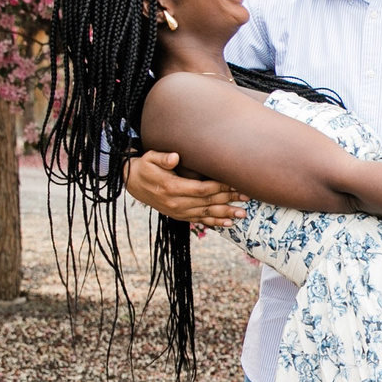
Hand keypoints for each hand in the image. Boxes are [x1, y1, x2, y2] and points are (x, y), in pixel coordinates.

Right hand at [126, 150, 244, 226]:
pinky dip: (214, 222)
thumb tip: (175, 157)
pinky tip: (228, 224)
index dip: (220, 187)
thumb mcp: (149, 158)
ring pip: (206, 213)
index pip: (202, 188)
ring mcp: (179, 211)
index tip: (235, 183)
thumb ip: (162, 158)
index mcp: (172, 188)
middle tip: (247, 197)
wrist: (134, 183)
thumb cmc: (145, 167)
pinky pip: (200, 221)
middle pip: (208, 202)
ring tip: (242, 214)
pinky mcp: (180, 216)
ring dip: (225, 214)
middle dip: (228, 199)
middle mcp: (177, 203)